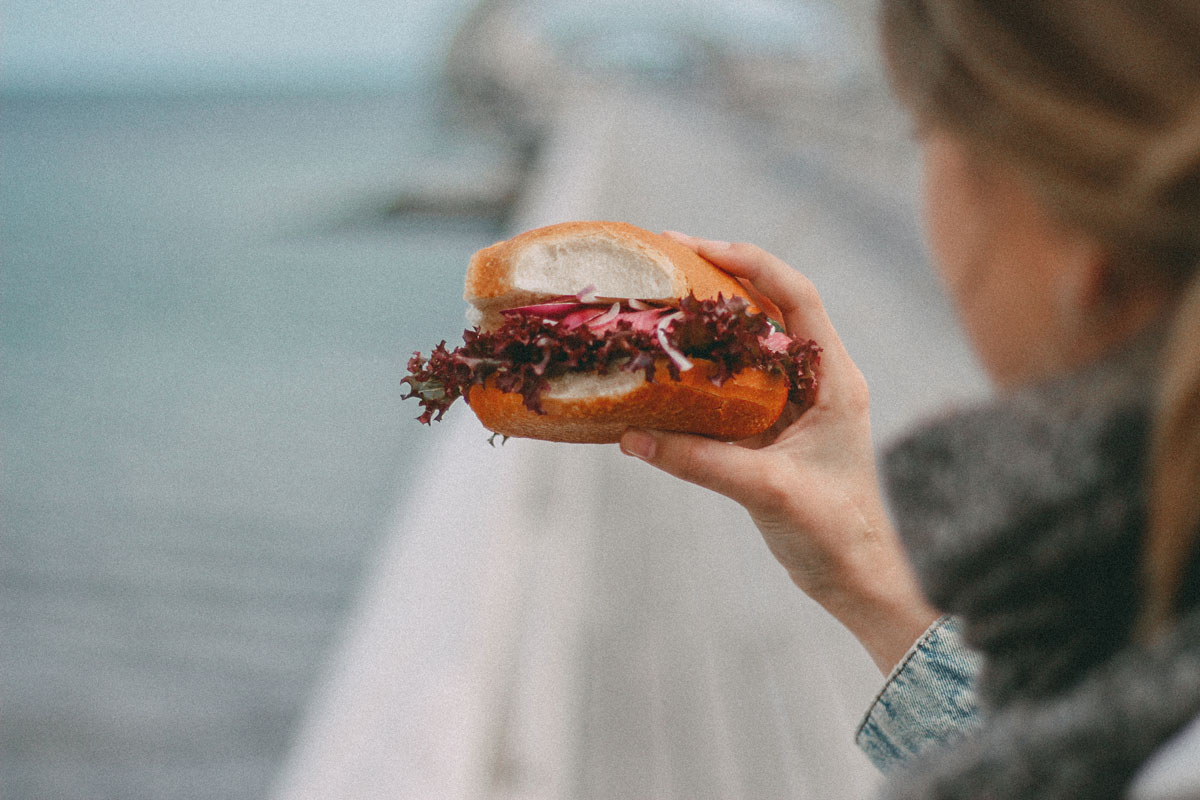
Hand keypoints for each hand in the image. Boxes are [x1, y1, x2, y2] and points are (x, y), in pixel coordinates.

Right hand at [619, 233, 937, 672]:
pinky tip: (669, 369)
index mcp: (836, 380)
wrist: (861, 579)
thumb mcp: (769, 492)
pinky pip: (738, 383)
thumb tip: (633, 438)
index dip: (750, 263)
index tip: (697, 248)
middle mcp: (820, 380)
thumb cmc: (837, 534)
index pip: (798, 296)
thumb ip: (702, 463)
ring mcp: (799, 404)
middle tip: (665, 266)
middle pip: (772, 308)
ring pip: (753, 343)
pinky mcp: (779, 430)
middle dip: (720, 280)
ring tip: (661, 305)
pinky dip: (705, 368)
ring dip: (711, 322)